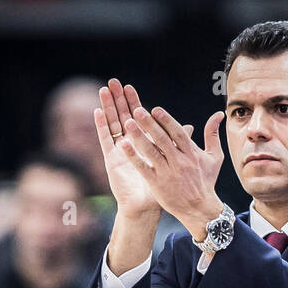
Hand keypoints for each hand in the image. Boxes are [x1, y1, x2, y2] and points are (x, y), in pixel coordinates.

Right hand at [95, 80, 183, 219]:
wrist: (146, 206)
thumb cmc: (159, 187)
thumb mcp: (174, 161)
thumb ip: (180, 142)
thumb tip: (190, 126)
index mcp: (142, 142)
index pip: (137, 117)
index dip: (133, 102)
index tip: (130, 87)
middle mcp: (128, 144)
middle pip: (122, 116)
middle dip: (118, 99)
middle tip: (113, 82)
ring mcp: (118, 151)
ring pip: (112, 124)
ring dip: (108, 107)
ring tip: (104, 90)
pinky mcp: (111, 159)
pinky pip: (106, 139)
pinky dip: (101, 125)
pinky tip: (97, 112)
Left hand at [118, 105, 225, 236]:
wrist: (199, 208)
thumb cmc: (206, 181)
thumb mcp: (215, 157)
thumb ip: (213, 134)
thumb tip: (218, 114)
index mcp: (191, 153)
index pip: (178, 133)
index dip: (166, 120)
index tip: (155, 110)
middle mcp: (179, 161)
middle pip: (162, 139)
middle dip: (149, 124)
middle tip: (137, 110)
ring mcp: (167, 172)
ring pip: (151, 151)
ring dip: (139, 137)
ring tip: (127, 123)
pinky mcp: (157, 183)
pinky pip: (143, 168)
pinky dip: (133, 157)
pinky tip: (123, 146)